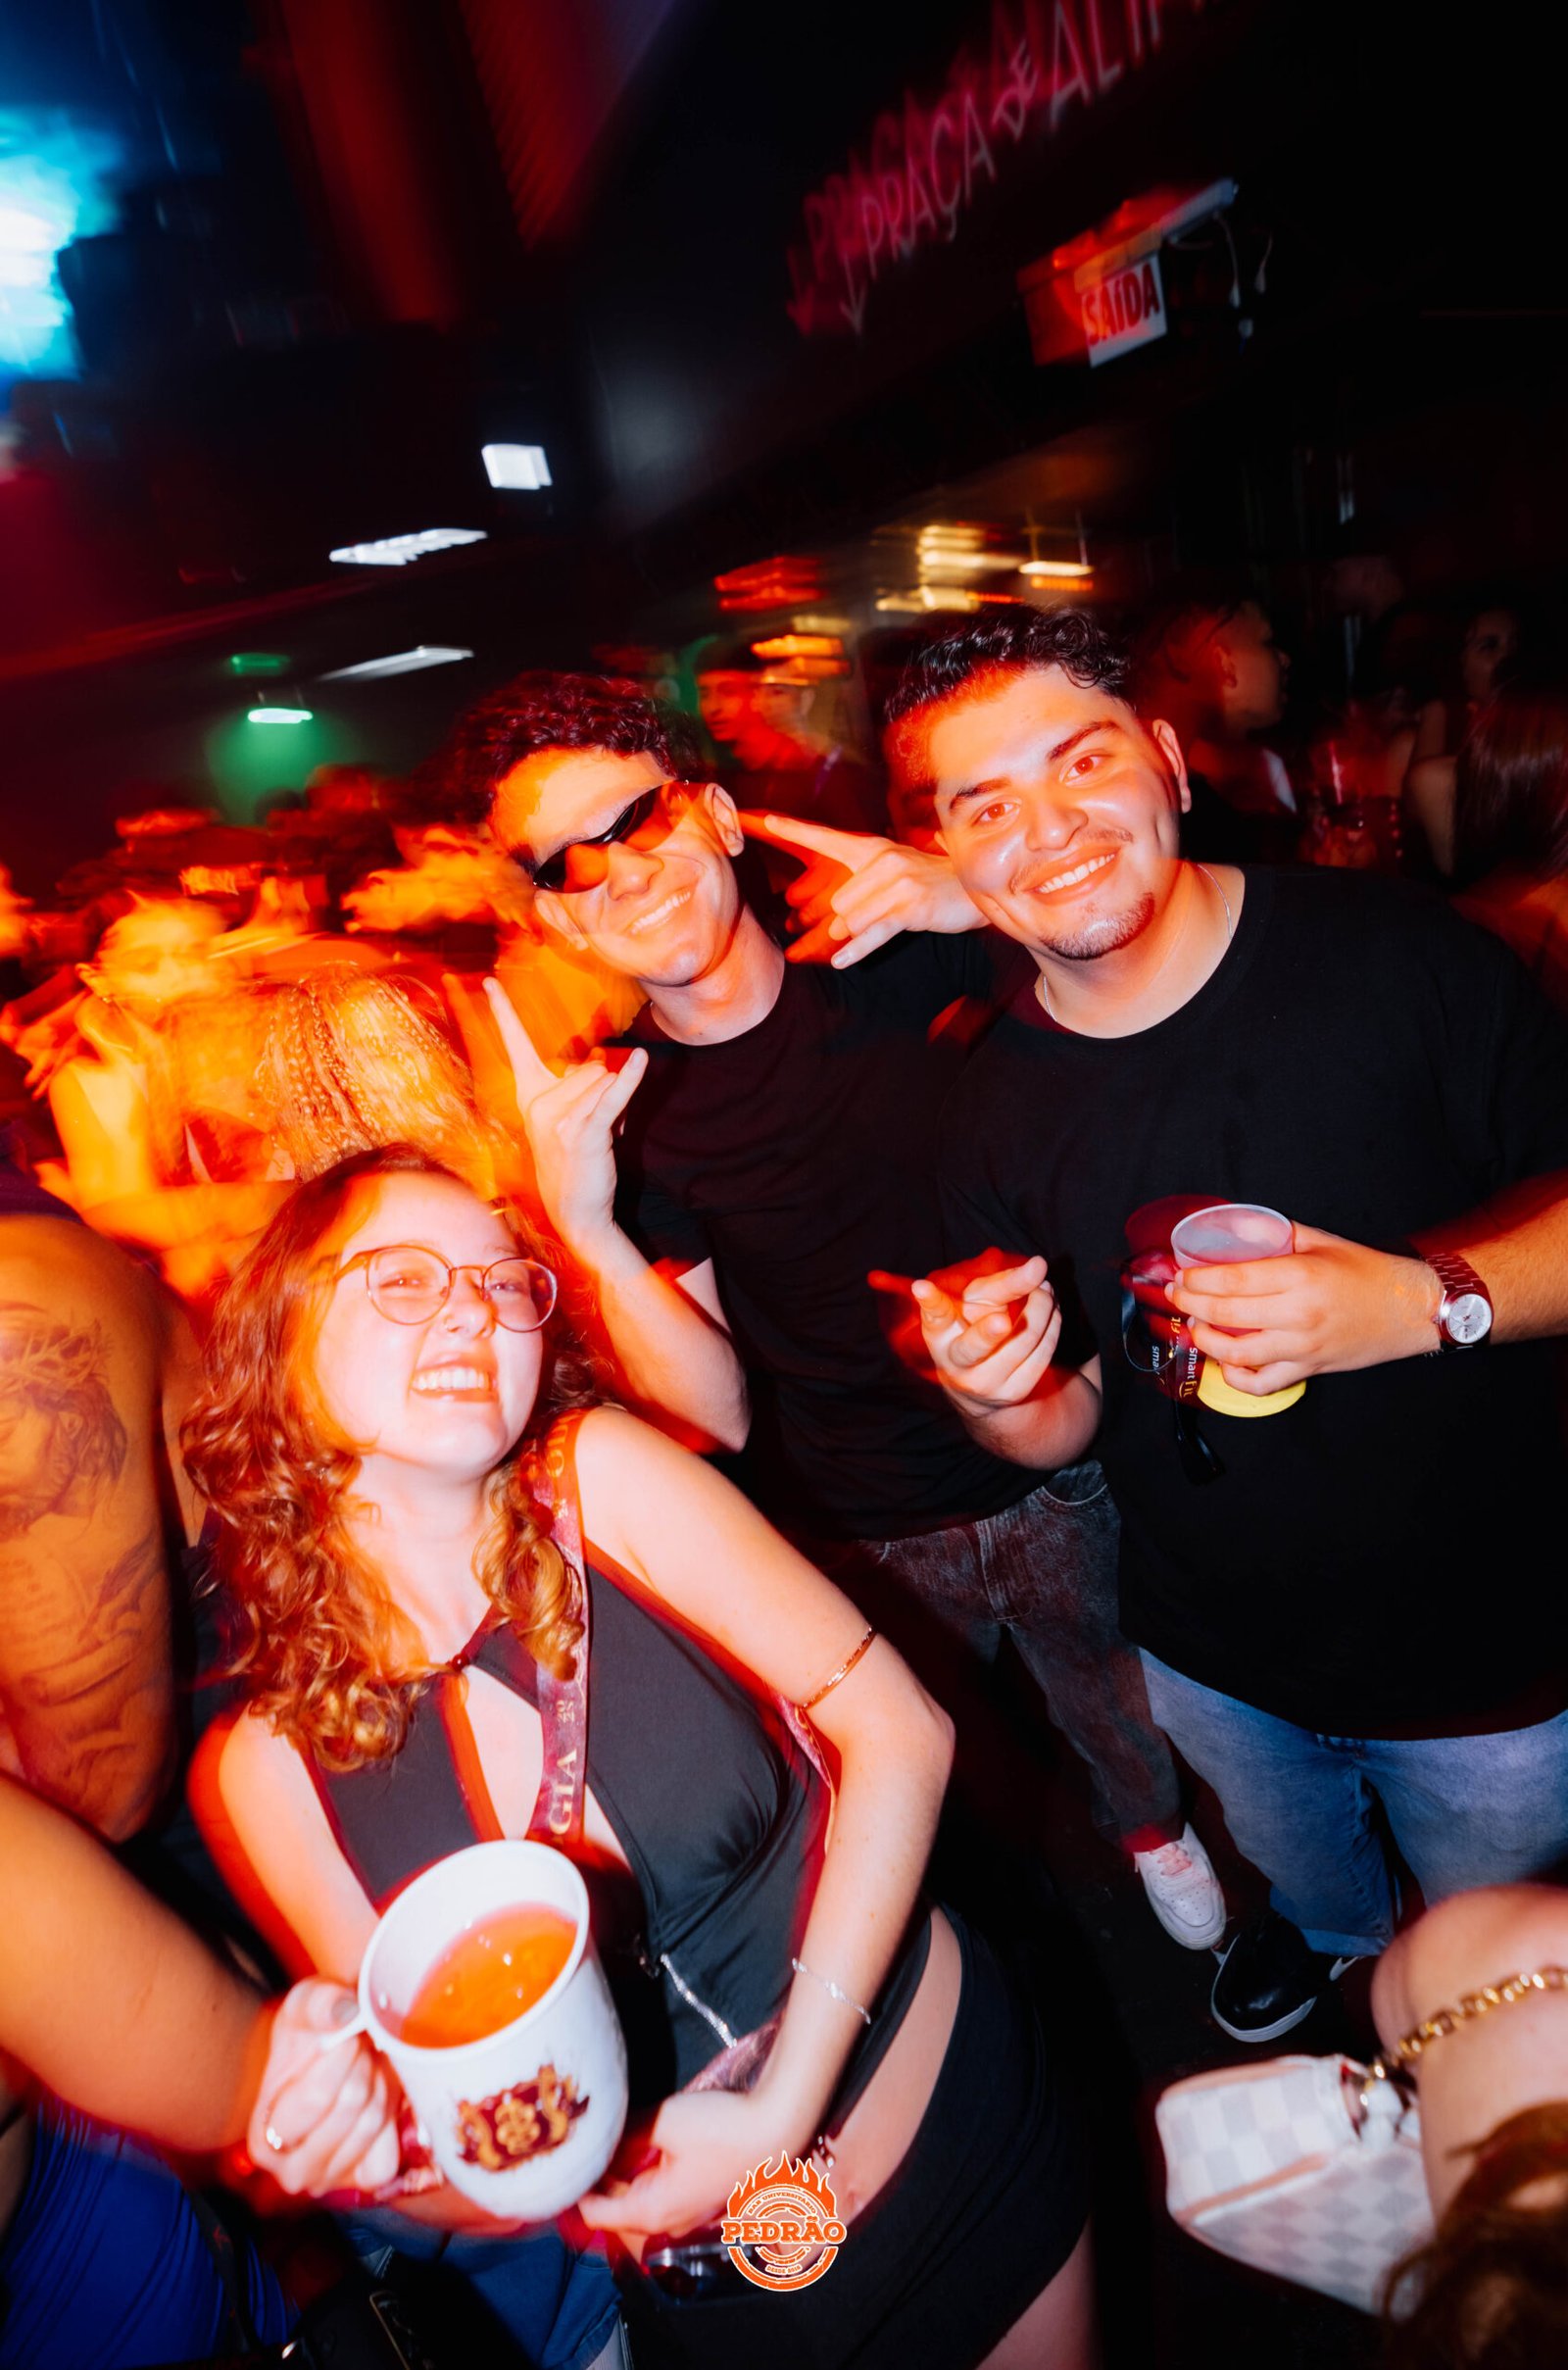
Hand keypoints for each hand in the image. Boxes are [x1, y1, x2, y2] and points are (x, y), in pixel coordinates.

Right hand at [247, 1982, 402, 2198]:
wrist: (335, 2058)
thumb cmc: (311, 2037)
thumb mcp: (306, 2005)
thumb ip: (320, 2004)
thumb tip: (345, 2012)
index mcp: (264, 2140)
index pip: (314, 2098)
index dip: (338, 2058)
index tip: (343, 2037)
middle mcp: (292, 2172)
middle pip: (350, 2107)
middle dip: (361, 2067)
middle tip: (358, 2051)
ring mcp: (330, 2180)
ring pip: (373, 2121)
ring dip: (379, 2085)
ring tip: (366, 2070)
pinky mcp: (367, 2177)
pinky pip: (390, 2150)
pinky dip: (392, 2120)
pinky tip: (376, 2100)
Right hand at [483, 977, 645, 1253]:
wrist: (575, 1211)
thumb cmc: (577, 1160)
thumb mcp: (575, 1117)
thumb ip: (586, 1084)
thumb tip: (604, 1057)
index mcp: (529, 1096)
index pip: (515, 1045)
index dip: (503, 1012)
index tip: (490, 981)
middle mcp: (538, 1103)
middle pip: (588, 1065)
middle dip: (605, 1089)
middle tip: (594, 1128)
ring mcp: (557, 1118)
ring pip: (603, 1079)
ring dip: (615, 1103)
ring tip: (600, 1137)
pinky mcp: (582, 1132)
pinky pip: (613, 1096)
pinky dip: (631, 1079)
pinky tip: (644, 1061)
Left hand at [578, 2087, 787, 2251]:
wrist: (776, 2128)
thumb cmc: (721, 2128)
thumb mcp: (664, 2122)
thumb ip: (626, 2134)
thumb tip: (600, 2138)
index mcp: (652, 2211)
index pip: (596, 2212)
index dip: (578, 2186)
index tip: (568, 2158)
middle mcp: (668, 2223)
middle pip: (619, 2205)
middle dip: (603, 2175)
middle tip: (591, 2140)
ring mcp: (688, 2214)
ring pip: (642, 2197)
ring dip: (627, 2172)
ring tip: (620, 2137)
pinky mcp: (703, 2200)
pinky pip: (665, 2192)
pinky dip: (651, 2172)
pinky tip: (653, 2143)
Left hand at [738, 814, 981, 966]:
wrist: (970, 891)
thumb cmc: (926, 884)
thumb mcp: (892, 872)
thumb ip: (859, 885)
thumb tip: (832, 915)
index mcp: (871, 849)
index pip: (824, 837)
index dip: (792, 829)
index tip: (763, 819)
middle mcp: (882, 860)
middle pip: (836, 902)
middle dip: (837, 922)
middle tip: (849, 929)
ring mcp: (897, 884)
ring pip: (851, 919)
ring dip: (853, 935)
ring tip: (871, 930)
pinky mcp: (911, 907)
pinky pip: (873, 932)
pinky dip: (856, 949)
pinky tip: (841, 960)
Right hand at [910, 1251, 1061, 1409]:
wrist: (978, 1385)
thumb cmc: (974, 1326)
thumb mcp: (978, 1302)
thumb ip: (1003, 1282)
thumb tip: (1039, 1266)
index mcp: (939, 1334)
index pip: (935, 1315)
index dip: (930, 1301)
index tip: (921, 1286)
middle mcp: (956, 1363)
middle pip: (973, 1347)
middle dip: (987, 1333)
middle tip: (1002, 1320)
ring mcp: (985, 1383)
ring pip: (1024, 1338)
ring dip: (1043, 1305)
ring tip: (1045, 1288)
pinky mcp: (1014, 1393)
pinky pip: (1044, 1353)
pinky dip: (1053, 1324)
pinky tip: (1052, 1310)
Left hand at [1167, 1224, 1439, 1394]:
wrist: (1410, 1309)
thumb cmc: (1368, 1272)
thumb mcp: (1321, 1242)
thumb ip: (1276, 1235)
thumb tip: (1235, 1230)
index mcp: (1300, 1276)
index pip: (1232, 1280)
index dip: (1198, 1279)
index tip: (1181, 1275)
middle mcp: (1298, 1314)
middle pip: (1226, 1315)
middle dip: (1191, 1305)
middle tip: (1178, 1296)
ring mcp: (1302, 1347)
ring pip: (1237, 1353)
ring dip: (1206, 1340)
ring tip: (1195, 1325)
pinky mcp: (1309, 1368)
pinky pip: (1262, 1384)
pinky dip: (1236, 1377)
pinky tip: (1226, 1362)